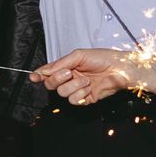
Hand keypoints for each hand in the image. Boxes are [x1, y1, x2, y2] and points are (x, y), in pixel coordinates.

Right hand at [33, 46, 155, 102]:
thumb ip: (60, 63)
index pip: (49, 72)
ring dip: (73, 86)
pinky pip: (74, 100)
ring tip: (86, 80)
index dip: (39, 75)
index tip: (34, 77)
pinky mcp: (86, 99)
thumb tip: (44, 71)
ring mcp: (78, 89)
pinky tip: (89, 88)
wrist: (122, 69)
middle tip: (69, 73)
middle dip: (57, 79)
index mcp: (68, 66)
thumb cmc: (104, 58)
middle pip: (51, 85)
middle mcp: (71, 78)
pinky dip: (80, 94)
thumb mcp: (79, 55)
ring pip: (62, 93)